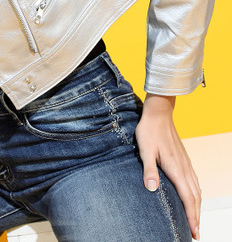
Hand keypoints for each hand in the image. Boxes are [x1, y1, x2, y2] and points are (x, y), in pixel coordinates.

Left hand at [135, 94, 200, 240]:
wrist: (159, 112)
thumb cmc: (149, 130)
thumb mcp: (145, 150)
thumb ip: (149, 170)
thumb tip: (152, 189)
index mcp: (175, 168)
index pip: (187, 198)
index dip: (191, 216)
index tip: (194, 232)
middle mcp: (184, 168)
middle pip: (195, 197)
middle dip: (196, 216)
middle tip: (196, 234)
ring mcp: (185, 163)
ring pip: (196, 190)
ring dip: (197, 207)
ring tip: (195, 220)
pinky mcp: (184, 159)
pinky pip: (194, 181)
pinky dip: (196, 194)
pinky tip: (193, 196)